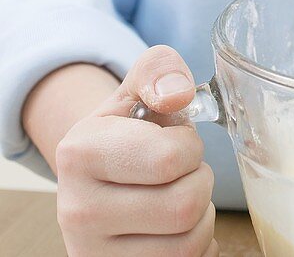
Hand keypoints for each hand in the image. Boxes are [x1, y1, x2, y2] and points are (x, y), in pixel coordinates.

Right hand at [55, 45, 217, 256]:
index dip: (189, 146)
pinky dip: (196, 244)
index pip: (169, 159)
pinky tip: (176, 225)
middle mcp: (78, 211)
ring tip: (178, 193)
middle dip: (199, 179)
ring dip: (201, 214)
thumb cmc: (126, 126)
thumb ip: (160, 70)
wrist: (95, 174)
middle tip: (182, 170)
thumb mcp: (136, 86)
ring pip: (188, 243)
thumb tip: (178, 93)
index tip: (176, 140)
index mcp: (80, 154)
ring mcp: (93, 252)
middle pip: (183, 206)